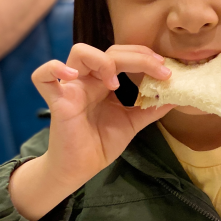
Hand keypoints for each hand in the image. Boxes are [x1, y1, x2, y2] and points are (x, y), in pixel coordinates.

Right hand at [9, 44, 173, 220]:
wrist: (80, 169)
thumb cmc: (100, 144)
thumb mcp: (132, 123)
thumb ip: (151, 109)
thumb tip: (177, 97)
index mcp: (104, 82)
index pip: (124, 55)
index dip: (145, 56)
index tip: (165, 69)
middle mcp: (88, 80)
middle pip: (109, 51)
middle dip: (138, 57)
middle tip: (160, 70)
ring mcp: (71, 88)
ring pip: (79, 52)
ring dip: (103, 60)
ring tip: (117, 83)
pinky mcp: (57, 102)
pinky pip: (43, 76)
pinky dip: (54, 69)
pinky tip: (72, 76)